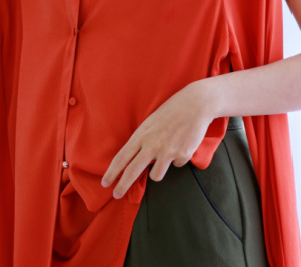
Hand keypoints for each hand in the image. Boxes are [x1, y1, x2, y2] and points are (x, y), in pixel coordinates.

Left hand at [102, 82, 217, 198]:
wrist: (195, 104)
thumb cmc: (171, 112)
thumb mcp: (150, 123)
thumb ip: (143, 141)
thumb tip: (135, 158)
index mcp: (141, 135)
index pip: (121, 158)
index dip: (112, 172)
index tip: (105, 183)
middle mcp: (152, 145)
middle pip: (132, 171)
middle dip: (123, 186)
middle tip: (116, 195)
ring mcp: (167, 151)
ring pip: (156, 175)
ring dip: (159, 170)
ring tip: (167, 155)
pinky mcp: (182, 154)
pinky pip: (177, 165)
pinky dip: (179, 158)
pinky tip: (183, 144)